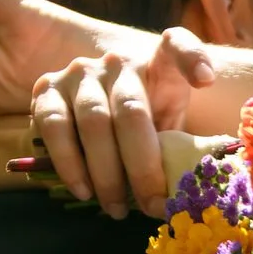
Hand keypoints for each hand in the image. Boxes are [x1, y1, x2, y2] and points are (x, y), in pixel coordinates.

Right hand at [29, 29, 217, 218]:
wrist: (96, 118)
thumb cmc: (142, 129)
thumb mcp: (166, 130)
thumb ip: (175, 146)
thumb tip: (186, 195)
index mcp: (158, 64)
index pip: (177, 45)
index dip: (193, 58)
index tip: (206, 80)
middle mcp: (118, 61)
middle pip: (131, 111)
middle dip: (142, 166)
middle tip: (151, 205)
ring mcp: (80, 72)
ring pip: (93, 121)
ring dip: (106, 173)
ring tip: (116, 208)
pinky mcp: (47, 89)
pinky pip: (52, 125)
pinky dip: (68, 163)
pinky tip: (83, 190)